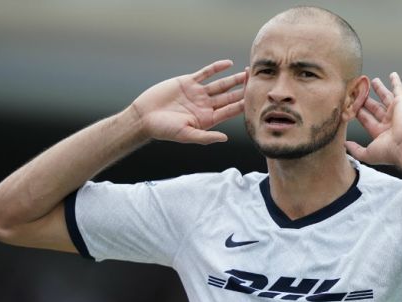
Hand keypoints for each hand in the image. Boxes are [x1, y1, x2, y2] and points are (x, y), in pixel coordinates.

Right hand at [130, 60, 244, 144]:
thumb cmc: (164, 130)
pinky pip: (205, 73)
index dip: (243, 104)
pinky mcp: (188, 83)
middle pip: (229, 96)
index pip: (230, 111)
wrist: (144, 117)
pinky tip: (228, 64)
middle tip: (257, 82)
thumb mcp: (186, 135)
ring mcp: (198, 93)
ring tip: (247, 72)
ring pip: (220, 84)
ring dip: (233, 79)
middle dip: (243, 90)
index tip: (255, 99)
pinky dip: (216, 68)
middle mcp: (205, 106)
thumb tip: (225, 138)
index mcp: (208, 119)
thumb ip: (206, 137)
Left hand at [345, 72, 401, 165]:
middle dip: (365, 99)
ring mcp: (395, 112)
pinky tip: (393, 75)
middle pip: (374, 107)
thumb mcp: (367, 154)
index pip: (366, 119)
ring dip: (379, 89)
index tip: (349, 105)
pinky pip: (399, 90)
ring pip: (385, 97)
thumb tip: (345, 145)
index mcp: (381, 133)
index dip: (358, 112)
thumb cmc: (389, 152)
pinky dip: (396, 82)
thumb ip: (355, 150)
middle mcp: (388, 122)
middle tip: (357, 91)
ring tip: (372, 81)